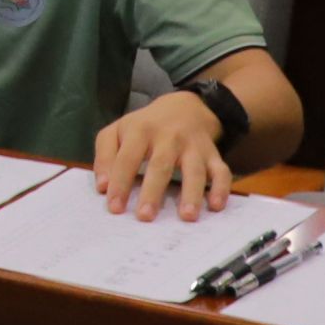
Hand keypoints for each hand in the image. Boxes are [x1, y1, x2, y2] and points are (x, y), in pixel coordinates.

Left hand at [93, 90, 233, 221]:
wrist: (184, 107)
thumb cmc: (145, 126)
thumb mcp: (118, 131)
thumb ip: (105, 156)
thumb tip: (102, 187)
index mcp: (141, 131)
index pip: (127, 158)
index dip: (120, 183)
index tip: (115, 208)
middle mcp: (168, 137)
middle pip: (160, 165)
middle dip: (152, 191)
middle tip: (145, 217)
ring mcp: (193, 146)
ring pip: (194, 169)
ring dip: (192, 193)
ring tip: (187, 216)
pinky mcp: (212, 154)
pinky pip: (221, 171)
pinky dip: (222, 188)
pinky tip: (216, 206)